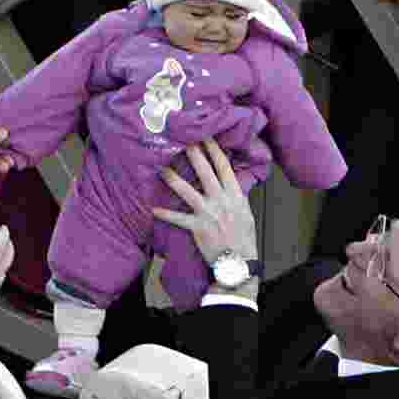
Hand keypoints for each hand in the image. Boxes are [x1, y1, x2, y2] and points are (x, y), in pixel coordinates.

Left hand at [150, 140, 257, 264]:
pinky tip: (153, 208)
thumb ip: (235, 195)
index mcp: (235, 195)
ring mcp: (209, 213)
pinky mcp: (197, 227)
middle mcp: (222, 201)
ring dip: (173, 179)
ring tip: (161, 168)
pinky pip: (178, 218)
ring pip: (187, 191)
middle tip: (183, 139)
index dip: (214, 150)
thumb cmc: (243, 238)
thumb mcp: (245, 212)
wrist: (238, 262)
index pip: (224, 167)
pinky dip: (165, 214)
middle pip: (206, 172)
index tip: (207, 136)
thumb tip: (228, 180)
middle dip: (194, 154)